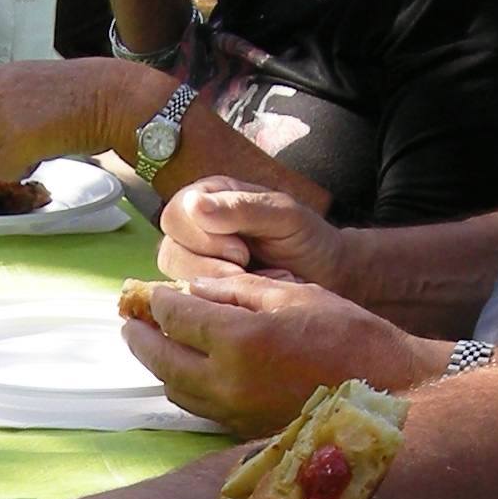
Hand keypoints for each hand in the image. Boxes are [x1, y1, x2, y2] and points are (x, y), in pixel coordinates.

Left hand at [0, 56, 167, 184]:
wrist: (115, 98)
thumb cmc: (90, 96)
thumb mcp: (41, 88)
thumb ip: (14, 104)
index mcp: (1, 79)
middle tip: (11, 160)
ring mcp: (5, 116)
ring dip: (6, 168)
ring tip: (34, 157)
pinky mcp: (17, 139)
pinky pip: (2, 172)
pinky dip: (19, 174)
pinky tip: (39, 162)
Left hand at [120, 269, 434, 436]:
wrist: (386, 391)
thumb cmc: (348, 334)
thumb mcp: (293, 294)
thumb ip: (237, 292)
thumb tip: (195, 291)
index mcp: (239, 340)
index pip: (177, 318)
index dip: (159, 303)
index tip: (149, 294)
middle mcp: (228, 381)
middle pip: (163, 361)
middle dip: (141, 339)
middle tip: (128, 323)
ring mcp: (234, 412)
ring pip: (177, 390)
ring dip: (158, 366)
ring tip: (150, 345)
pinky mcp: (244, 430)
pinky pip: (199, 408)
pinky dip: (183, 387)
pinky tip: (185, 372)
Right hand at [158, 178, 347, 290]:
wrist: (327, 274)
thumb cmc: (306, 238)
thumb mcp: (283, 216)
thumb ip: (241, 208)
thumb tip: (193, 205)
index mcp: (210, 197)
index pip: (176, 215)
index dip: (202, 237)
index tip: (241, 250)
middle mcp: (196, 226)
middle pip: (170, 249)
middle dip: (208, 265)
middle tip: (246, 268)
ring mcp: (196, 259)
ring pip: (175, 277)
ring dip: (213, 285)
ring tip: (249, 282)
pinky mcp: (202, 289)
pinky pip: (187, 298)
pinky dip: (215, 301)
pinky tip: (242, 297)